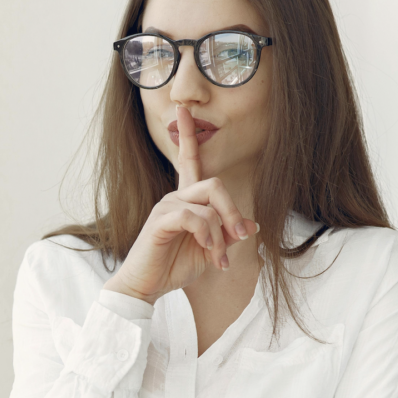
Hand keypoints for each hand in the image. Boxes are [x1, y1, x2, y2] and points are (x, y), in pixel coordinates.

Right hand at [104, 105, 258, 303]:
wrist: (146, 287)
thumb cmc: (174, 267)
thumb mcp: (211, 251)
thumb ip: (228, 235)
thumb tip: (251, 225)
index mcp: (185, 200)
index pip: (188, 161)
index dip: (187, 135)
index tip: (184, 109)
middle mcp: (174, 198)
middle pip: (215, 184)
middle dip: (233, 211)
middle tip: (238, 238)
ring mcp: (165, 207)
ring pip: (208, 203)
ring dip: (221, 233)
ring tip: (218, 258)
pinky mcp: (160, 221)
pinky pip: (193, 218)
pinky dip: (208, 236)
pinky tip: (207, 252)